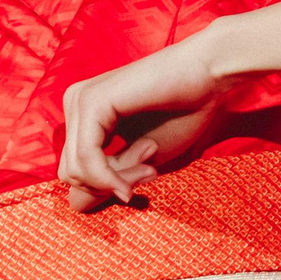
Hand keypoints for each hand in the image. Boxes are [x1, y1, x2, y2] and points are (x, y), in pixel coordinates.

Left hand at [57, 30, 232, 210]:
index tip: (148, 173)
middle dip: (111, 184)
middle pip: (71, 175)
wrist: (209, 74)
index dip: (109, 186)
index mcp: (83, 115)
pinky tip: (147, 168)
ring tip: (152, 156)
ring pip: (77, 171)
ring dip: (120, 177)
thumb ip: (107, 179)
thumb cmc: (182, 112)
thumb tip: (75, 206)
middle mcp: (74, 104)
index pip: (75, 172)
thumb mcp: (139, 159)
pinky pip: (87, 160)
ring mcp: (79, 100)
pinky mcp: (91, 102)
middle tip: (151, 168)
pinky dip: (112, 177)